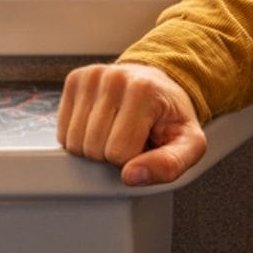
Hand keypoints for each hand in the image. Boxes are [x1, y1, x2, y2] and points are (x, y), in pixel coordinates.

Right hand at [57, 62, 207, 186]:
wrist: (159, 85)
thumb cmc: (171, 117)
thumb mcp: (189, 144)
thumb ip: (169, 165)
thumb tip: (130, 176)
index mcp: (144, 90)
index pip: (119, 153)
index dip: (132, 159)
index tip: (144, 144)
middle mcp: (114, 77)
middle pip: (93, 148)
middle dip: (111, 155)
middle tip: (130, 138)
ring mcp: (91, 76)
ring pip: (74, 142)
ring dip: (94, 147)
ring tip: (116, 131)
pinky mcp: (75, 80)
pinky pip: (63, 131)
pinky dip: (80, 136)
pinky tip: (100, 125)